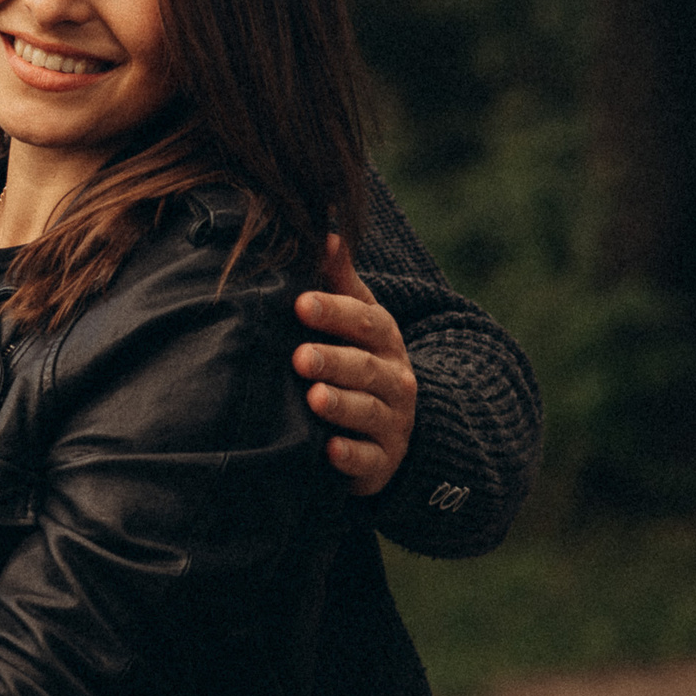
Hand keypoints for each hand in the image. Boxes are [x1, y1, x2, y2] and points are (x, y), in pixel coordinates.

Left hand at [293, 234, 416, 496]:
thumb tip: (325, 232)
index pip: (367, 321)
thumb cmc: (358, 360)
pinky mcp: (382, 462)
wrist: (392, 429)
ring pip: (370, 412)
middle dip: (334, 360)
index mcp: (384, 340)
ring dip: (341, 405)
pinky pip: (370, 460)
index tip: (301, 303)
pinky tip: (328, 450)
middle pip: (367, 367)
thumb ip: (340, 280)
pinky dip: (351, 456)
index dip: (336, 311)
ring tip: (313, 397)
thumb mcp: (356, 321)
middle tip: (299, 356)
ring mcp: (392, 422)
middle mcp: (395, 379)